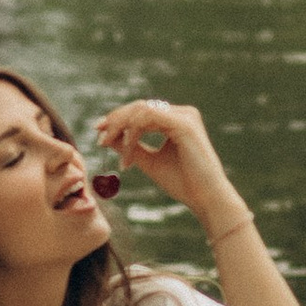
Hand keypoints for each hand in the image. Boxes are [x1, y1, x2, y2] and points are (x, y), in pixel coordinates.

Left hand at [91, 97, 244, 233]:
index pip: (142, 110)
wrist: (206, 199)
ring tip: (113, 151)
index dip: (118, 118)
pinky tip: (128, 154)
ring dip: (122, 129)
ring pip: (142, 110)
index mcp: (177, 120)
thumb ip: (130, 147)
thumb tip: (106, 136)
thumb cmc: (183, 183)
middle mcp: (183, 113)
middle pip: (140, 106)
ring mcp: (185, 116)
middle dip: (116, 120)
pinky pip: (148, 118)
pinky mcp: (184, 124)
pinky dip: (133, 134)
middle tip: (100, 138)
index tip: (99, 132)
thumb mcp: (149, 161)